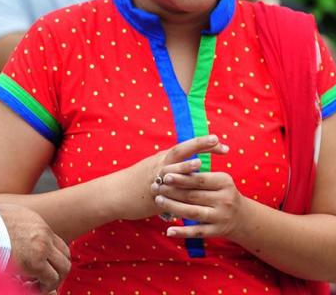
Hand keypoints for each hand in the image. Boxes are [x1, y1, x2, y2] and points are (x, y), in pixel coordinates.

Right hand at [0, 203, 70, 293]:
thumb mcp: (4, 216)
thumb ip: (15, 225)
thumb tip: (7, 230)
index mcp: (37, 223)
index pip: (57, 243)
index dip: (53, 260)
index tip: (41, 270)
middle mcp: (43, 234)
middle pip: (65, 256)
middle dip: (57, 271)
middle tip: (42, 282)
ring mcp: (41, 247)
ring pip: (63, 268)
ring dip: (52, 280)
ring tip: (34, 286)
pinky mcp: (34, 262)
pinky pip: (50, 279)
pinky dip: (43, 287)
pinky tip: (26, 286)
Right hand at [114, 135, 228, 220]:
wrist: (115, 193)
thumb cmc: (138, 182)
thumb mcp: (155, 169)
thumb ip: (173, 167)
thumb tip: (192, 168)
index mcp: (163, 158)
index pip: (186, 146)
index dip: (203, 143)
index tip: (220, 141)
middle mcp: (160, 165)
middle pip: (180, 151)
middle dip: (199, 145)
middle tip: (216, 140)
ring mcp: (155, 180)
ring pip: (171, 171)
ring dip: (184, 167)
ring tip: (198, 163)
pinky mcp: (152, 195)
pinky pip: (166, 194)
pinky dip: (176, 194)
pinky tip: (187, 196)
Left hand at [152, 170, 244, 238]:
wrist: (241, 216)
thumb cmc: (222, 193)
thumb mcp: (218, 181)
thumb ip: (200, 176)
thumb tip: (173, 170)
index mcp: (224, 182)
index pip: (199, 179)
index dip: (181, 177)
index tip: (165, 175)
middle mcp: (224, 200)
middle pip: (193, 195)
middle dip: (172, 191)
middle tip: (156, 187)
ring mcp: (221, 217)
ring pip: (192, 213)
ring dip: (173, 207)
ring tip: (158, 200)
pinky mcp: (217, 231)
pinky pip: (197, 232)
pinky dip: (182, 232)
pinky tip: (169, 231)